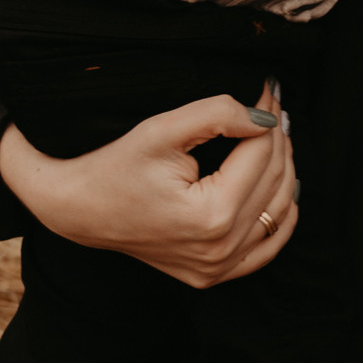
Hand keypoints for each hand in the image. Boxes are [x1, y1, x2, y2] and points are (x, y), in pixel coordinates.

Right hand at [0, 84, 300, 288]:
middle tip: (272, 104)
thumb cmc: (114, 166)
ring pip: (279, 209)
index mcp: (211, 215)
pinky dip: (280, 214)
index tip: (268, 87)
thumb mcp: (161, 130)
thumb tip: (266, 116)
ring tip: (273, 134)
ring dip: (284, 169)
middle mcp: (220, 249)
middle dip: (277, 138)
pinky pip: (268, 245)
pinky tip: (280, 184)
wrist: (77, 209)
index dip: (267, 116)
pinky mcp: (214, 275)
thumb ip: (218, 114)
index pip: (262, 154)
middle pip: (275, 179)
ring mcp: (218, 267)